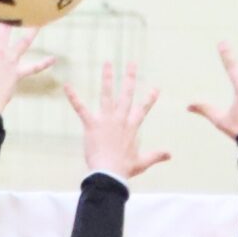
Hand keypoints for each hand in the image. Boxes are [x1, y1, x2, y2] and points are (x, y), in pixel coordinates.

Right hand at [0, 13, 54, 113]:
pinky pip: (33, 68)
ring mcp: (10, 62)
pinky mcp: (18, 74)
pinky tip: (54, 59)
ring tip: (41, 21)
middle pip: (5, 29)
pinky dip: (43, 64)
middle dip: (9, 15)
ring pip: (23, 42)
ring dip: (32, 31)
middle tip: (16, 1)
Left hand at [64, 62, 170, 179]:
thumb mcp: (143, 162)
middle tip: (131, 63)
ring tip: (107, 63)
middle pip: (127, 95)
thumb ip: (156, 156)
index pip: (142, 109)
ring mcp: (106, 121)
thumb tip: (170, 155)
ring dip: (107, 78)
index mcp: (131, 128)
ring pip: (107, 95)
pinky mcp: (92, 125)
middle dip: (129, 78)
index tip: (155, 88)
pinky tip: (67, 86)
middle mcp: (120, 120)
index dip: (149, 99)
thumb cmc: (125, 169)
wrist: (110, 174)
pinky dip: (74, 97)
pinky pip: (81, 108)